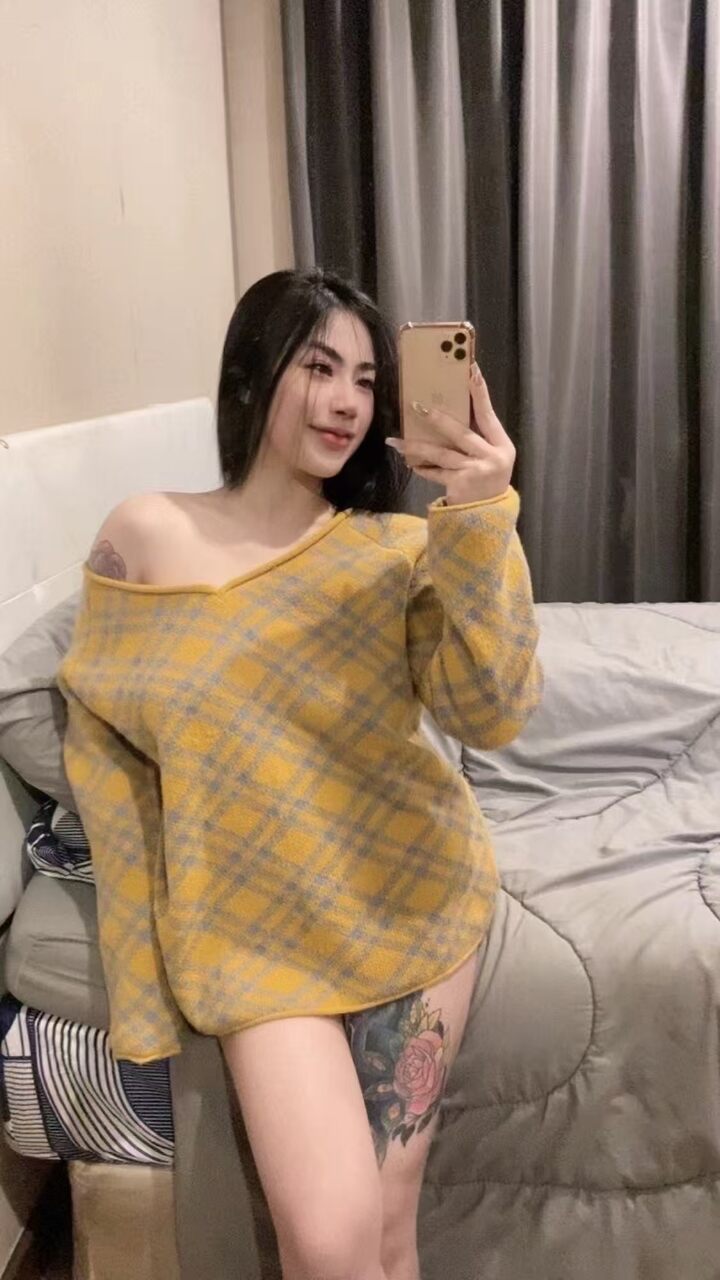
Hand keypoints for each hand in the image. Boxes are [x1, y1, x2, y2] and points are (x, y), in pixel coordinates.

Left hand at [387, 362, 515, 504]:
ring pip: (442, 453)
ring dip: (417, 447)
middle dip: (437, 419)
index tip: (471, 370)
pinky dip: (423, 468)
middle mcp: (492, 457)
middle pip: (460, 432)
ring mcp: (476, 471)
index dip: (480, 393)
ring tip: (396, 441)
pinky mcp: (461, 485)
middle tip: (417, 406)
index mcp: (502, 445)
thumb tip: (447, 411)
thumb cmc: (487, 480)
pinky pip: (436, 472)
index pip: (488, 414)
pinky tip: (410, 463)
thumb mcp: (490, 457)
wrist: (488, 518)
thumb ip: (477, 438)